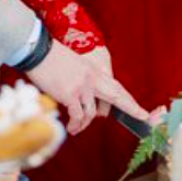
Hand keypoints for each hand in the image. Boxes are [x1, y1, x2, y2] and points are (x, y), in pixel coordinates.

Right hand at [26, 41, 147, 135]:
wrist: (38, 51)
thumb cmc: (51, 59)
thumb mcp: (75, 66)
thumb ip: (85, 81)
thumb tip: (88, 101)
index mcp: (94, 71)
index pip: (116, 87)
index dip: (130, 100)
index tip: (142, 110)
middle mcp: (92, 79)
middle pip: (117, 96)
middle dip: (132, 108)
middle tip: (143, 117)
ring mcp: (82, 86)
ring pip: (91, 112)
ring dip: (84, 124)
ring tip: (76, 129)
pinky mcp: (70, 94)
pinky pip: (77, 115)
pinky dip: (75, 124)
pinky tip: (71, 128)